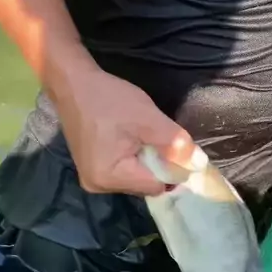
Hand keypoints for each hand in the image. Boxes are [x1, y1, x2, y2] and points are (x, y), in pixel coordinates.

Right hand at [53, 61, 196, 195]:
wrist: (72, 84)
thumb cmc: (108, 99)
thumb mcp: (148, 118)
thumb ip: (175, 143)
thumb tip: (199, 164)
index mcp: (111, 177)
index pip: (156, 187)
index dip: (172, 170)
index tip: (176, 149)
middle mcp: (99, 186)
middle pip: (144, 186)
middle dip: (156, 165)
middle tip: (154, 136)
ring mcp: (92, 180)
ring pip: (134, 180)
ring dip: (144, 162)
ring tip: (138, 136)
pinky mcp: (90, 170)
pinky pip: (122, 173)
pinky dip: (131, 160)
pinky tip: (128, 139)